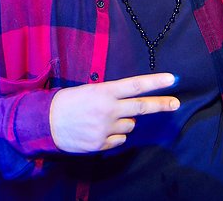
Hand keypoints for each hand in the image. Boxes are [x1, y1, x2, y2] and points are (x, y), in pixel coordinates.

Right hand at [49, 72, 179, 152]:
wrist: (46, 122)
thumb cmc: (71, 102)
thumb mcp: (92, 91)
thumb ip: (113, 96)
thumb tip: (135, 105)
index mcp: (105, 92)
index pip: (136, 85)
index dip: (156, 82)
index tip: (173, 79)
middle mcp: (108, 110)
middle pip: (141, 107)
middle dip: (161, 105)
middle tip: (176, 103)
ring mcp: (105, 128)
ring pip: (130, 125)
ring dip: (124, 122)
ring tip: (104, 118)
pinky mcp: (101, 144)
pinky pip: (120, 140)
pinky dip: (114, 135)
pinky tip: (98, 130)